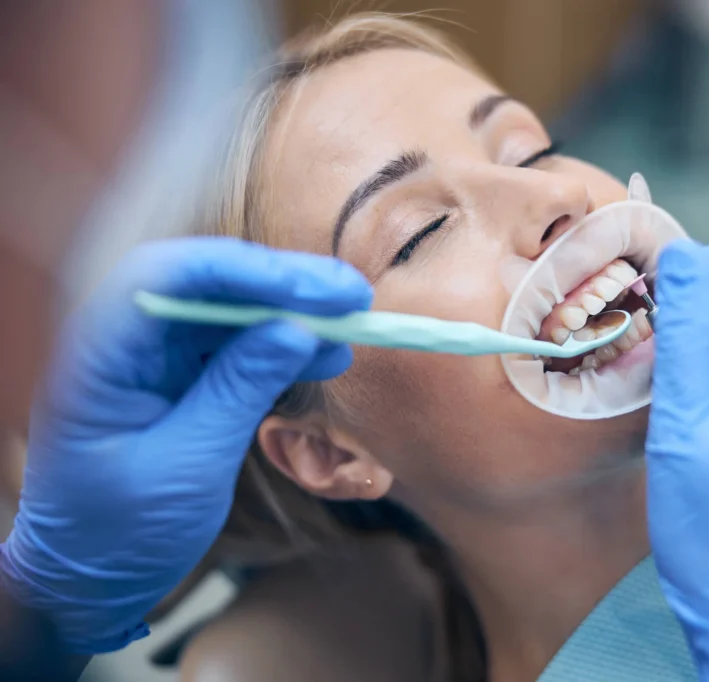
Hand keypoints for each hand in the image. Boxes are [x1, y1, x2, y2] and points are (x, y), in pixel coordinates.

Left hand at [1, 237, 371, 652]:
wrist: (87, 577)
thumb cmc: (118, 533)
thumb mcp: (187, 467)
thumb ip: (238, 389)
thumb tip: (297, 329)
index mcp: (100, 354)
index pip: (172, 276)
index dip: (250, 270)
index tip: (320, 289)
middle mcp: (123, 340)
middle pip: (206, 280)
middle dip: (282, 282)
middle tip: (353, 294)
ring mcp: (150, 355)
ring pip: (227, 306)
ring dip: (290, 312)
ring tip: (350, 327)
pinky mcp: (177, 374)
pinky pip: (234, 342)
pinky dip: (281, 345)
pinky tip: (324, 356)